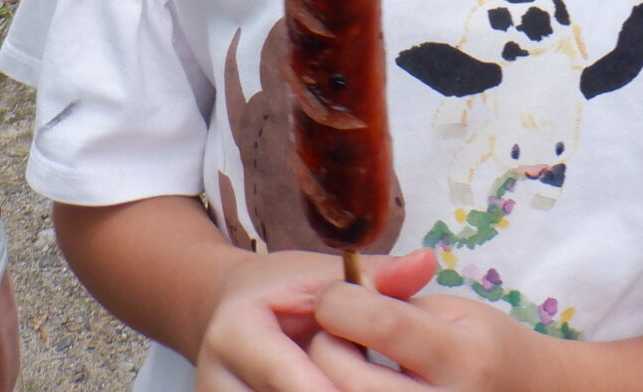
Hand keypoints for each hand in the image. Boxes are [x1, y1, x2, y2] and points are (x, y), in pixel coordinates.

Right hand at [195, 249, 435, 391]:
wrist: (228, 313)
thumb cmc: (282, 291)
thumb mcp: (322, 276)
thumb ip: (374, 277)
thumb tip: (426, 263)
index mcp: (235, 333)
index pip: (286, 376)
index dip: (336, 388)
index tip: (376, 385)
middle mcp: (215, 381)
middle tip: (383, 387)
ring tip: (370, 384)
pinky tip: (349, 388)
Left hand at [308, 276, 555, 391]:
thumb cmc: (484, 344)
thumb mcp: (452, 310)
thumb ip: (396, 302)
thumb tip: (338, 294)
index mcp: (464, 357)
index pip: (386, 324)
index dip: (344, 303)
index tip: (334, 295)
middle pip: (356, 383)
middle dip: (327, 350)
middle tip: (329, 331)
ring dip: (326, 381)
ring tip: (339, 359)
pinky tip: (349, 382)